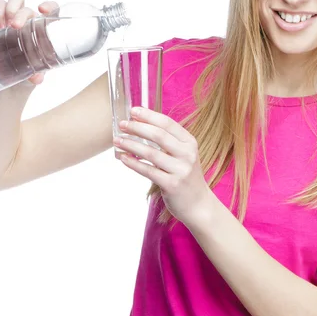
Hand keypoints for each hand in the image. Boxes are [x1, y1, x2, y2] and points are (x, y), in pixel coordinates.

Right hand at [0, 0, 59, 84]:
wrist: (11, 80)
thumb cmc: (30, 74)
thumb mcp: (36, 75)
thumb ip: (37, 74)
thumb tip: (37, 78)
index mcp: (47, 31)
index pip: (53, 9)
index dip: (49, 5)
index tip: (42, 10)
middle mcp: (33, 22)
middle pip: (29, 7)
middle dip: (21, 13)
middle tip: (15, 26)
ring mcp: (16, 20)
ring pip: (15, 0)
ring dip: (8, 8)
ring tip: (4, 26)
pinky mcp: (1, 22)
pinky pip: (0, 7)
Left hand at [114, 107, 213, 225]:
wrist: (198, 204)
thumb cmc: (185, 177)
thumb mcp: (183, 155)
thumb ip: (168, 142)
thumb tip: (140, 126)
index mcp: (190, 142)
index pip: (168, 123)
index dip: (149, 116)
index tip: (133, 111)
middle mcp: (187, 154)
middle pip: (158, 135)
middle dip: (138, 128)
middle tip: (122, 124)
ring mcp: (181, 170)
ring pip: (151, 153)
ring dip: (131, 145)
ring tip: (117, 140)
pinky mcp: (172, 184)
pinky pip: (148, 171)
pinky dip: (133, 163)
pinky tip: (124, 158)